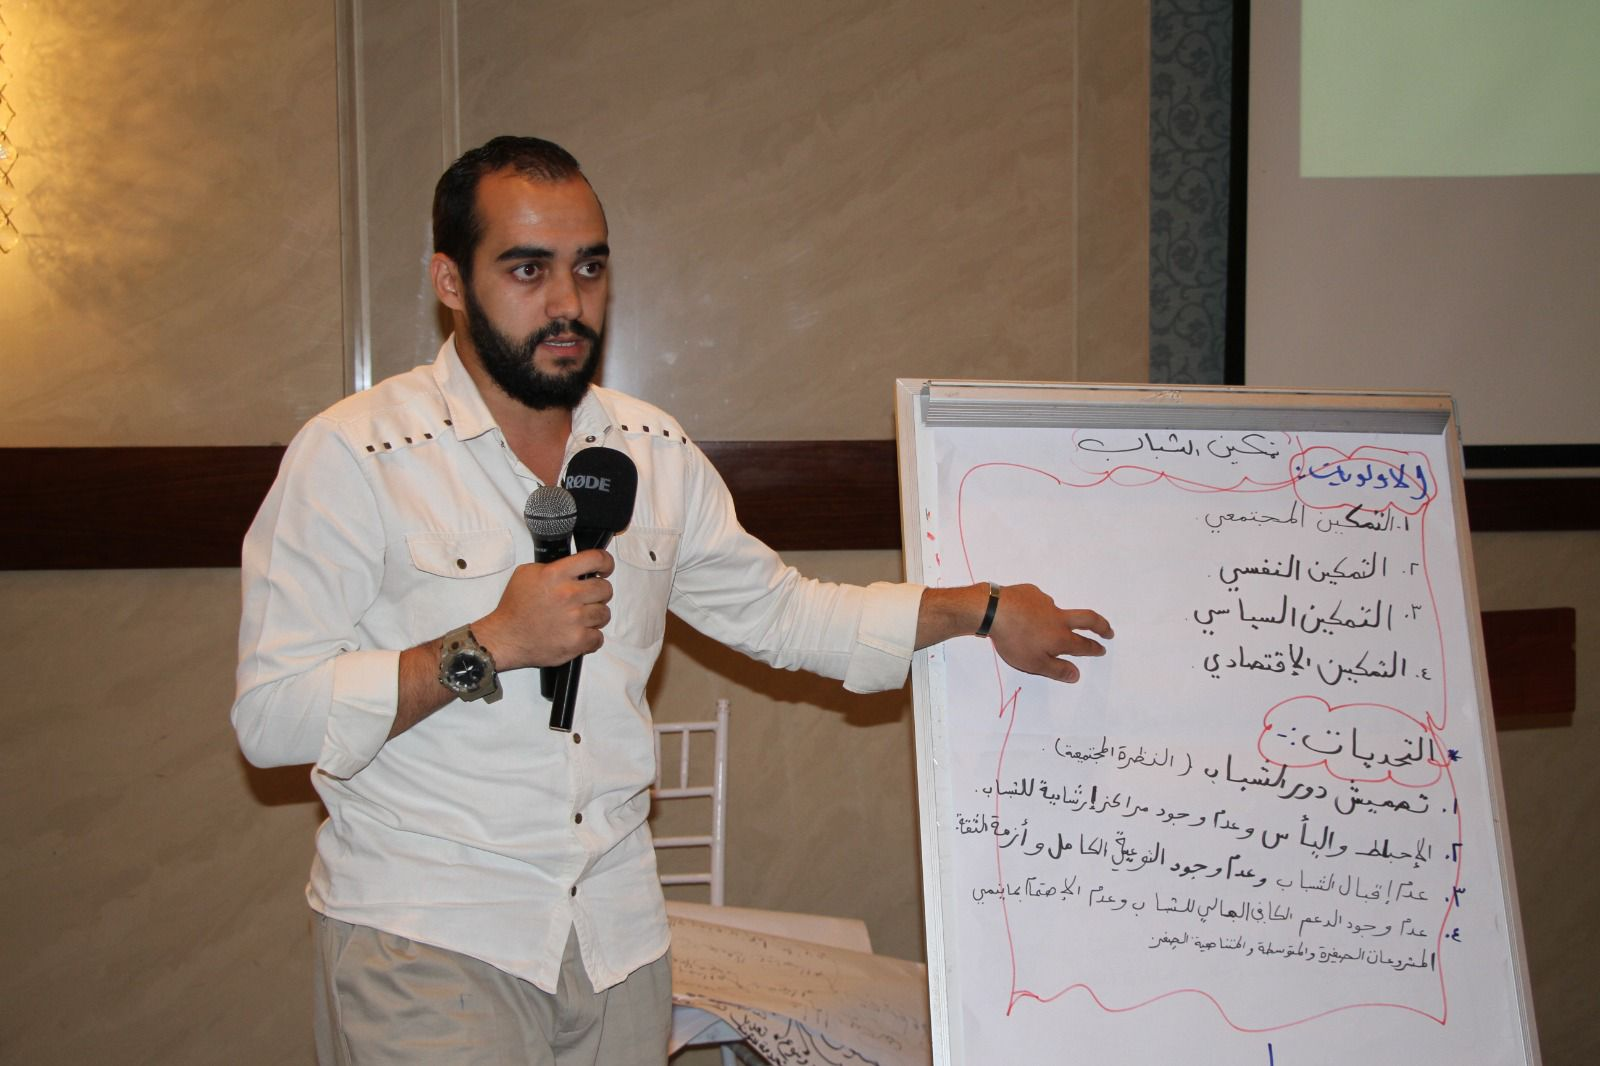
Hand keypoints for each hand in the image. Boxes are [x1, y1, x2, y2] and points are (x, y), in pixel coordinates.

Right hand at [473, 549, 613, 669]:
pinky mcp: (576, 641)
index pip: (596, 559)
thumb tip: (575, 566)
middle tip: (588, 597)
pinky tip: (578, 633)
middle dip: (599, 592)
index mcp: (556, 575)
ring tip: (579, 617)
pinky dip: (591, 637)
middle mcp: (568, 595)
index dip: (605, 562)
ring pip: (604, 613)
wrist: (505, 637)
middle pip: (605, 588)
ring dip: (595, 616)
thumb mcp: (527, 573)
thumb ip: (553, 566)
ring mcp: (574, 619)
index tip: (605, 568)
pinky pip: (599, 637)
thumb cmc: (515, 609)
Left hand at [986, 583, 1112, 683]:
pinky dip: (1036, 610)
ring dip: (1058, 618)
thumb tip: (1076, 675)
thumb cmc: (1014, 640)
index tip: (1101, 649)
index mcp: (1061, 637)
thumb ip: (1057, 670)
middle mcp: (1058, 617)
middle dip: (1101, 626)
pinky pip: (1038, 603)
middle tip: (1108, 631)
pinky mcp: (1031, 593)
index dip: (1094, 648)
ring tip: (1041, 627)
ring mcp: (1045, 602)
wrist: (993, 610)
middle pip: (1087, 619)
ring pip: (1057, 611)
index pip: (1084, 645)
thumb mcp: (1034, 664)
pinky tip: (1024, 614)